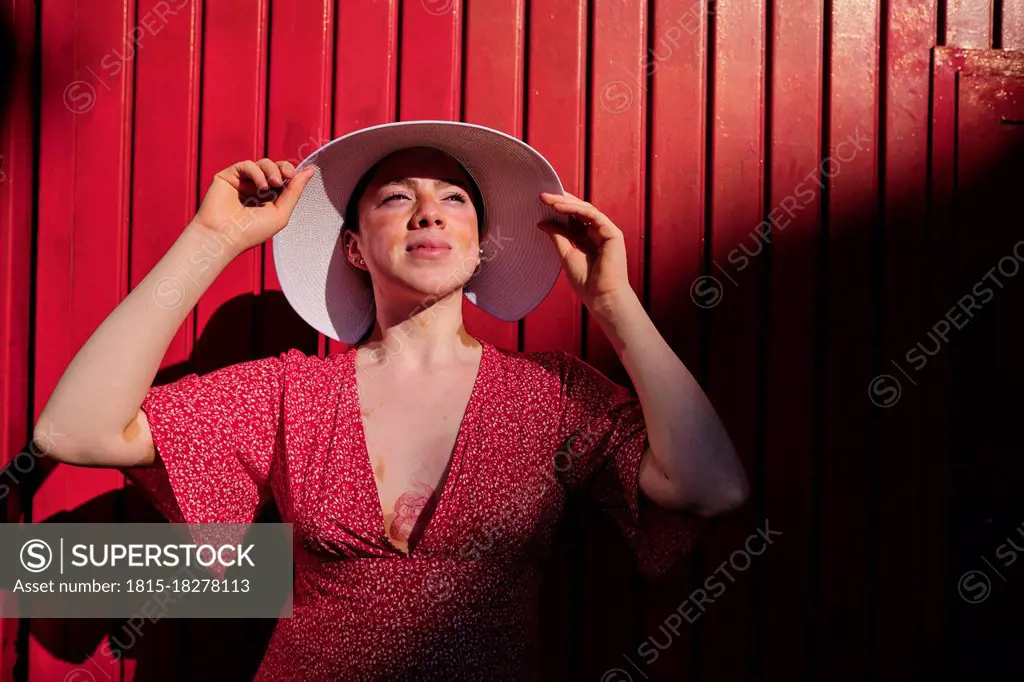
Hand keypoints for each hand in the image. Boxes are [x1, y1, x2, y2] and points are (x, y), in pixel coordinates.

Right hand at [192, 158, 314, 254]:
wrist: (224, 237)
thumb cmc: (252, 231)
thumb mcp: (281, 213)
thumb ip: (295, 192)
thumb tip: (311, 170)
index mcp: (270, 199)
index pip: (285, 179)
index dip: (293, 174)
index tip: (301, 174)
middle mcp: (256, 189)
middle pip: (276, 168)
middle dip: (285, 168)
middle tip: (288, 175)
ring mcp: (243, 182)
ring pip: (263, 164)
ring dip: (272, 170)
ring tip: (273, 184)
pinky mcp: (229, 177)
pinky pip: (247, 165)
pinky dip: (257, 172)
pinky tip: (261, 186)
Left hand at [538, 191, 634, 312]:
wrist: (601, 297)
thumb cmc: (586, 281)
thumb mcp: (565, 254)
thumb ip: (557, 236)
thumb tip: (542, 221)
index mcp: (588, 238)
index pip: (573, 217)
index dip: (559, 208)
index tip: (541, 203)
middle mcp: (598, 232)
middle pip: (579, 211)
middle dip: (561, 201)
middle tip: (542, 195)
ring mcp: (607, 232)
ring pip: (585, 210)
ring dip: (565, 203)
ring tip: (547, 199)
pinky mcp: (613, 233)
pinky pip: (592, 215)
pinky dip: (575, 210)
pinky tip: (559, 207)